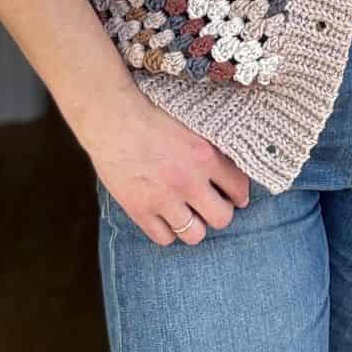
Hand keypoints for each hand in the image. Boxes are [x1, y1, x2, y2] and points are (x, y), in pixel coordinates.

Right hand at [87, 94, 251, 246]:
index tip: (234, 197)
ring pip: (195, 234)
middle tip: (210, 205)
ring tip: (187, 214)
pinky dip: (167, 231)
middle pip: (222, 218)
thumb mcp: (191, 123)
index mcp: (206, 155)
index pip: (239, 188)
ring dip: (194, 225)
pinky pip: (164, 238)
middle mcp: (189, 181)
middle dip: (219, 213)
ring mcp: (164, 198)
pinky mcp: (140, 209)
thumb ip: (210, 146)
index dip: (239, 195)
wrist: (112, 117)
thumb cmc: (151, 112)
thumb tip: (228, 164)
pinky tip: (164, 217)